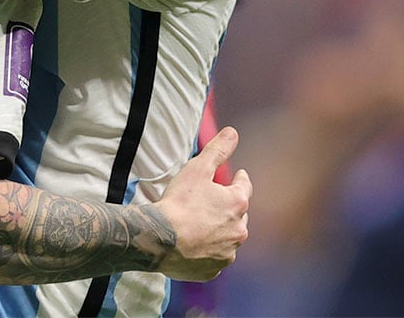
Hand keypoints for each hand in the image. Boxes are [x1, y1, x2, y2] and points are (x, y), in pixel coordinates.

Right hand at [152, 126, 251, 280]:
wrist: (159, 240)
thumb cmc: (179, 203)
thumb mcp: (197, 169)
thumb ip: (217, 150)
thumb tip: (233, 132)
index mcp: (237, 205)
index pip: (244, 187)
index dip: (240, 179)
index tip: (238, 176)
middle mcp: (238, 231)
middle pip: (238, 215)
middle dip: (229, 207)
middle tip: (213, 201)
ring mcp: (227, 253)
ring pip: (228, 238)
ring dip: (220, 231)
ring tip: (202, 224)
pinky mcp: (213, 271)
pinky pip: (215, 258)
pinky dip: (209, 251)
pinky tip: (195, 244)